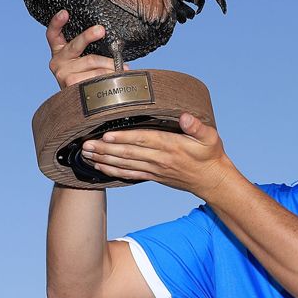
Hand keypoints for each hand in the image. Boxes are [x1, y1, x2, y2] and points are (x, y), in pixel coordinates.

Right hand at [46, 10, 124, 88]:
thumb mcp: (82, 60)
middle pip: (76, 45)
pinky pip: (95, 75)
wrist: (80, 102)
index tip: (64, 12)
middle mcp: (57, 61)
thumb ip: (88, 50)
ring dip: (110, 64)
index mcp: (59, 51)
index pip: (53, 34)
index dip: (57, 22)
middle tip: (101, 30)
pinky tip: (115, 75)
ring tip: (122, 67)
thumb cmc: (86, 76)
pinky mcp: (71, 84)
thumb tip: (114, 46)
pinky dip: (108, 75)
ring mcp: (62, 73)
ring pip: (92, 61)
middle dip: (89, 35)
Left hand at [80, 112, 235, 198]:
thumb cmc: (210, 155)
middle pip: (128, 153)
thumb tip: (185, 116)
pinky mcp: (153, 176)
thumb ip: (196, 126)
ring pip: (125, 164)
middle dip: (105, 149)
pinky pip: (129, 174)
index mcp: (171, 146)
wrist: (212, 180)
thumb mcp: (210, 137)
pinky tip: (100, 166)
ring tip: (86, 154)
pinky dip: (113, 171)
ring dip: (104, 159)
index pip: (143, 140)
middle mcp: (160, 159)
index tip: (106, 135)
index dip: (123, 138)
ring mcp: (155, 169)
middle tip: (85, 144)